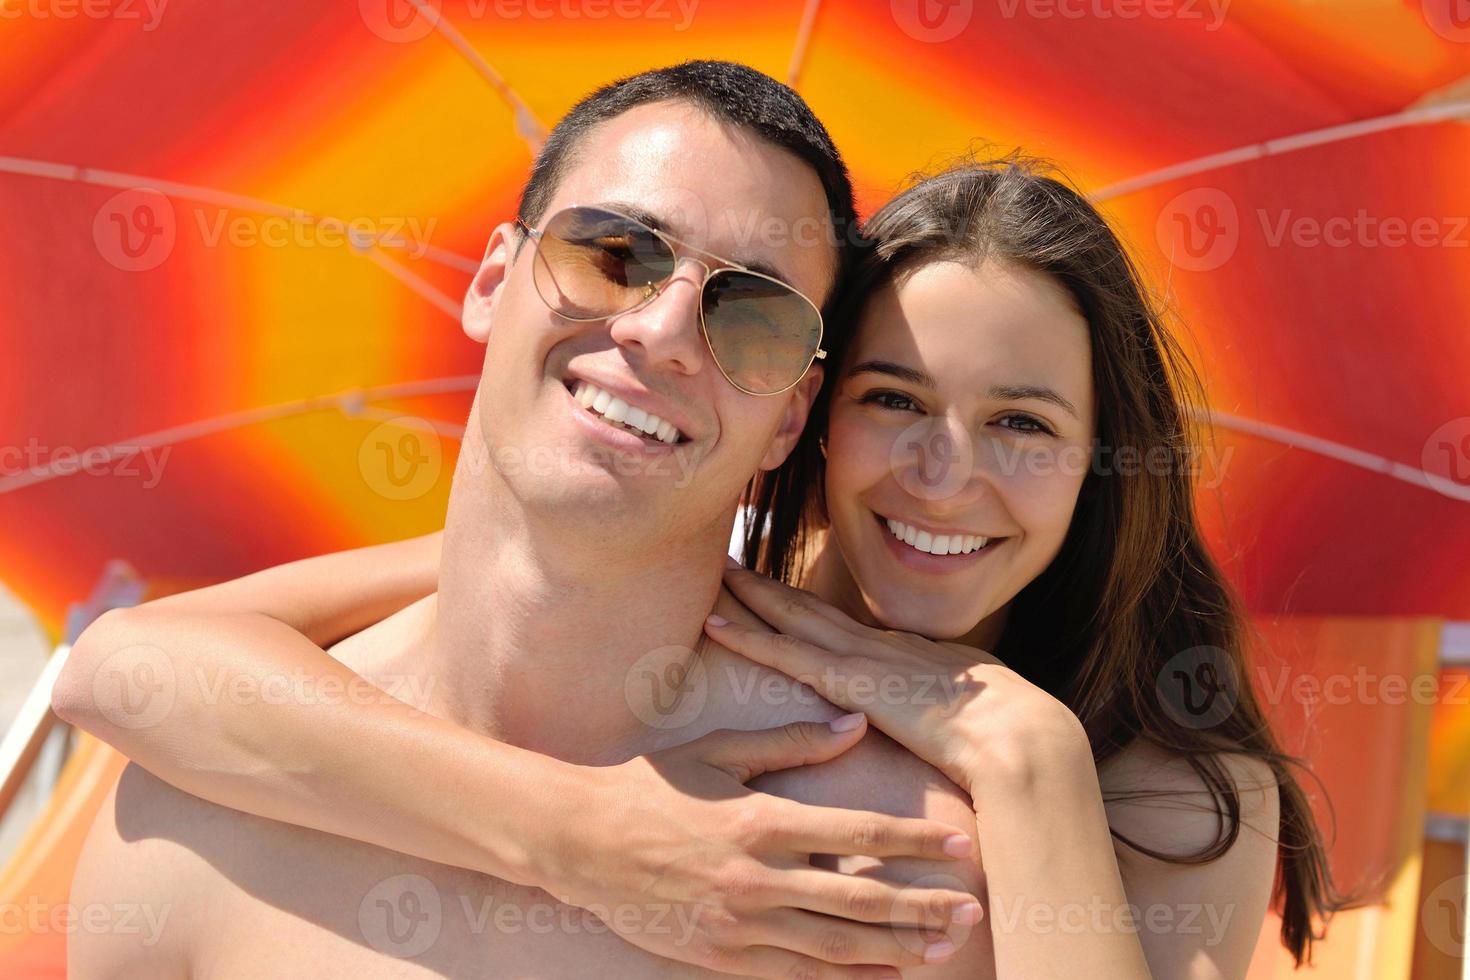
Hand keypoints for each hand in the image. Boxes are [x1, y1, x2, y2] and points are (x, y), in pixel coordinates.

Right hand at [549, 718, 982, 978]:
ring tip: (944, 947)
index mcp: (761, 821)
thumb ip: (792, 741)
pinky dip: (845, 979)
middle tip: (974, 908)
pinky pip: (796, 975)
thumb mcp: (719, 752)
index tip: (960, 845)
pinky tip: (884, 975)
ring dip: (896, 950)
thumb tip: (855, 723)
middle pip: (859, 903)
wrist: (579, 841)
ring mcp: (740, 925)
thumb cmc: (652, 785)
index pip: (858, 836)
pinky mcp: (722, 956)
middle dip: (923, 907)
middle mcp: (757, 879)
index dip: (914, 843)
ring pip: (835, 949)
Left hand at [706, 566, 1089, 795]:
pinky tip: (715, 624)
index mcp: (904, 654)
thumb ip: (943, 711)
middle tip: (730, 563)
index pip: (842, 627)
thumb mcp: (967, 715)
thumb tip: (940, 723)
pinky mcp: (848, 680)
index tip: (779, 593)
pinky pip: (784, 652)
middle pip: (810, 609)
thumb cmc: (1003, 736)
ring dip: (749, 596)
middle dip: (769, 587)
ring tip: (716, 573)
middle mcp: (878, 645)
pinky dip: (747, 635)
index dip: (807, 608)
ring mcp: (861, 658)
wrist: (1016, 736)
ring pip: (790, 618)